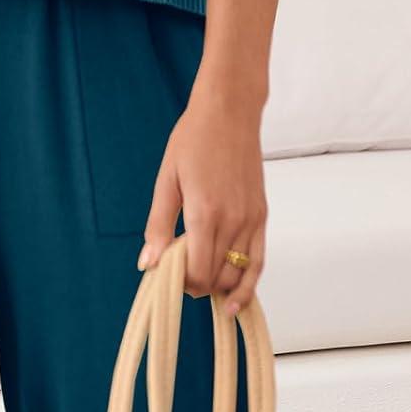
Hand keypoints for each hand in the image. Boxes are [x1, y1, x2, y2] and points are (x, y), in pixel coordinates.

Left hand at [136, 88, 267, 319]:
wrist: (229, 111)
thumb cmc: (194, 138)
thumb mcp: (167, 179)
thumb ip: (158, 224)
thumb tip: (148, 264)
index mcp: (205, 213)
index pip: (197, 272)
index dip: (180, 283)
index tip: (166, 273)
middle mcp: (233, 221)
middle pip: (216, 278)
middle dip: (195, 285)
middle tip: (177, 274)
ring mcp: (251, 220)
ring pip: (238, 275)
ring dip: (218, 286)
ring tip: (199, 283)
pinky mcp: (262, 215)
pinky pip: (258, 261)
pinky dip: (247, 284)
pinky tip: (233, 300)